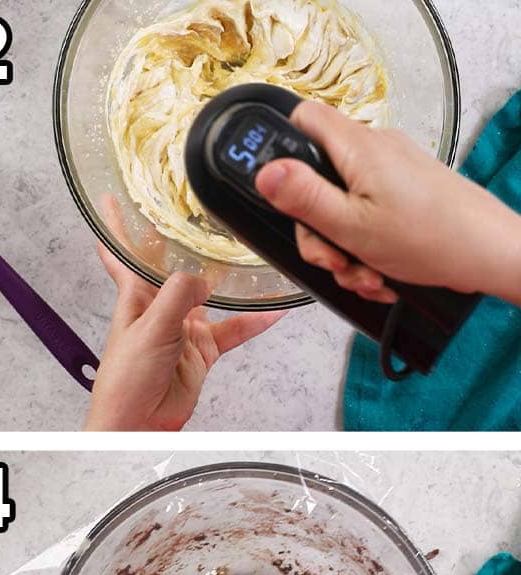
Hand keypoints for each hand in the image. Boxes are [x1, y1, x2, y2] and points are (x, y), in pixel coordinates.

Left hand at [86, 197, 284, 430]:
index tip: (111, 198)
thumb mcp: (151, 328)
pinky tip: (273, 310)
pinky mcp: (202, 349)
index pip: (122, 252)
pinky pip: (233, 329)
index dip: (116, 226)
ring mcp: (182, 327)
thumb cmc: (125, 379)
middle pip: (175, 265)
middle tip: (203, 212)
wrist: (137, 422)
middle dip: (186, 241)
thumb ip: (178, 296)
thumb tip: (202, 277)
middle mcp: (160, 306)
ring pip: (212, 295)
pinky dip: (253, 321)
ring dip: (230, 281)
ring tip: (251, 254)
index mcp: (135, 295)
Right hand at [254, 100, 520, 304]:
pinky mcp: (404, 192)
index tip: (278, 188)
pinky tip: (378, 272)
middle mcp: (375, 151)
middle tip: (332, 258)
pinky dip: (365, 248)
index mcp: (358, 149)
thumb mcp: (351, 225)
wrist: (491, 254)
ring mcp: (391, 172)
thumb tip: (265, 172)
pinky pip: (366, 217)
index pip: (303, 118)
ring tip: (363, 273)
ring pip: (340, 207)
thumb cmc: (432, 238)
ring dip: (343, 249)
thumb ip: (304, 197)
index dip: (280, 146)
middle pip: (317, 180)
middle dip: (317, 229)